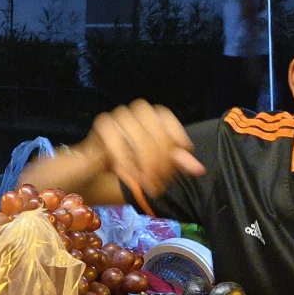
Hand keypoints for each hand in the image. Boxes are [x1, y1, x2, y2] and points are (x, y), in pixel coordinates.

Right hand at [83, 100, 203, 199]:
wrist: (94, 166)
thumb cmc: (129, 162)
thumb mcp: (156, 165)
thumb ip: (175, 163)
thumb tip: (199, 169)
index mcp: (149, 114)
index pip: (165, 116)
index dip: (175, 133)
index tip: (182, 151)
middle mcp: (134, 110)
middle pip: (153, 129)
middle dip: (160, 159)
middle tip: (160, 183)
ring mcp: (117, 115)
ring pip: (136, 135)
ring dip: (143, 163)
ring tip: (147, 184)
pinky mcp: (102, 124)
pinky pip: (115, 141)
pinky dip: (125, 161)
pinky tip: (131, 178)